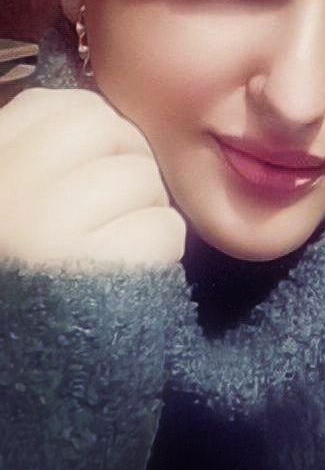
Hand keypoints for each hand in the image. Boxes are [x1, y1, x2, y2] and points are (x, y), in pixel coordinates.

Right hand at [0, 88, 185, 268]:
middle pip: (117, 135)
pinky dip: (158, 252)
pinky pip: (164, 229)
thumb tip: (100, 117)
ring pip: (147, 182)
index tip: (91, 167)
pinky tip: (127, 275)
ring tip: (112, 249)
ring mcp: (53, 226)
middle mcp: (13, 186)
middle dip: (128, 169)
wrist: (16, 364)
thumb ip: (36, 152)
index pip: (68, 105)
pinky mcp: (98, 269)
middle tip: (110, 212)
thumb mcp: (9, 197)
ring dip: (145, 214)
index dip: (97, 133)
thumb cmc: (17, 272)